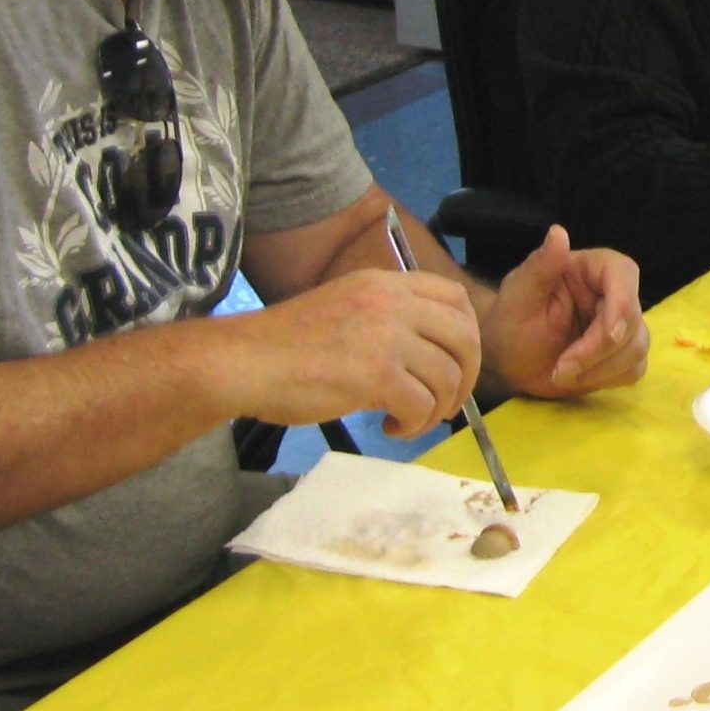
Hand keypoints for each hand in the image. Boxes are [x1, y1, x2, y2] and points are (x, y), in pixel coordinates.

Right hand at [223, 269, 481, 438]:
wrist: (242, 362)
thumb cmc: (285, 344)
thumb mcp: (345, 307)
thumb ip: (387, 318)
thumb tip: (429, 354)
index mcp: (385, 283)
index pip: (455, 297)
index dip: (466, 334)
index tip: (454, 362)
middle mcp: (392, 303)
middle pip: (465, 338)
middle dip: (465, 377)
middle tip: (445, 403)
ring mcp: (386, 337)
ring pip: (447, 378)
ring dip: (437, 408)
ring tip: (408, 420)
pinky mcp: (376, 375)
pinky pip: (422, 406)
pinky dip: (413, 425)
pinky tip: (389, 427)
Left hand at [481, 225, 650, 398]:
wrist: (508, 360)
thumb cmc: (509, 322)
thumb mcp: (518, 295)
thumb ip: (540, 266)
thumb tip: (558, 233)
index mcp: (591, 268)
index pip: (624, 274)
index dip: (622, 306)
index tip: (608, 336)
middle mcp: (612, 292)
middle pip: (633, 319)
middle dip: (598, 351)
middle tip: (560, 370)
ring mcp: (622, 325)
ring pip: (637, 348)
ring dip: (599, 370)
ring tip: (560, 374)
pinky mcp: (623, 354)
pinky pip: (634, 369)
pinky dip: (606, 380)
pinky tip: (577, 378)